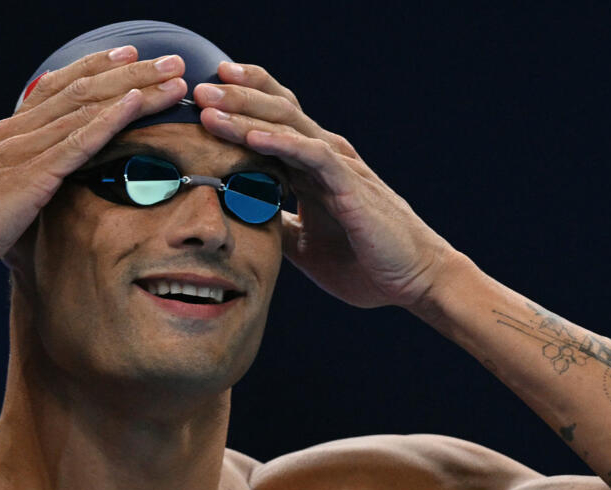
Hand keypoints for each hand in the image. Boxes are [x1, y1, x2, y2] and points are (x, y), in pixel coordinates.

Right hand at [0, 48, 187, 293]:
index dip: (97, 69)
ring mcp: (25, 150)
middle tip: (171, 61)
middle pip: (83, 89)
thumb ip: (20, 182)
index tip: (129, 56)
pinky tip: (137, 104)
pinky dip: (111, 119)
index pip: (59, 89)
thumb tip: (40, 187)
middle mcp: (17, 132)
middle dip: (132, 72)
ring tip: (173, 78)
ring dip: (136, 89)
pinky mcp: (32, 176)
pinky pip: (79, 142)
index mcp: (7, 135)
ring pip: (89, 107)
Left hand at [192, 63, 454, 308]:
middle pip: (276, 111)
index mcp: (312, 167)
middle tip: (197, 85)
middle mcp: (325, 156)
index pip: (273, 121)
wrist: (412, 282)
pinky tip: (251, 137)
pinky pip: (311, 155)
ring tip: (210, 103)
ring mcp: (338, 167)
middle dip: (235, 96)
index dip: (240, 102)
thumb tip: (243, 222)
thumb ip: (278, 225)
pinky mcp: (350, 186)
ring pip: (288, 125)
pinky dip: (280, 143)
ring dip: (247, 112)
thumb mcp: (305, 245)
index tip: (201, 95)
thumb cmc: (364, 262)